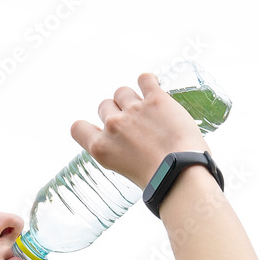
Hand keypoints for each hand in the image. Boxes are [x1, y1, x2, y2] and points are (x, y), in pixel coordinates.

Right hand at [70, 72, 210, 188]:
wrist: (181, 172)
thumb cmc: (160, 180)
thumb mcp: (126, 172)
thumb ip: (119, 153)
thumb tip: (128, 146)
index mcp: (101, 148)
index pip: (78, 128)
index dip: (90, 126)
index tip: (102, 128)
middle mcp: (113, 126)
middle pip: (104, 106)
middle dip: (117, 113)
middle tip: (135, 126)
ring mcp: (133, 110)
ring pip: (122, 92)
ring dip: (132, 99)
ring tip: (148, 110)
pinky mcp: (156, 99)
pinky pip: (145, 79)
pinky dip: (148, 82)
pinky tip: (153, 87)